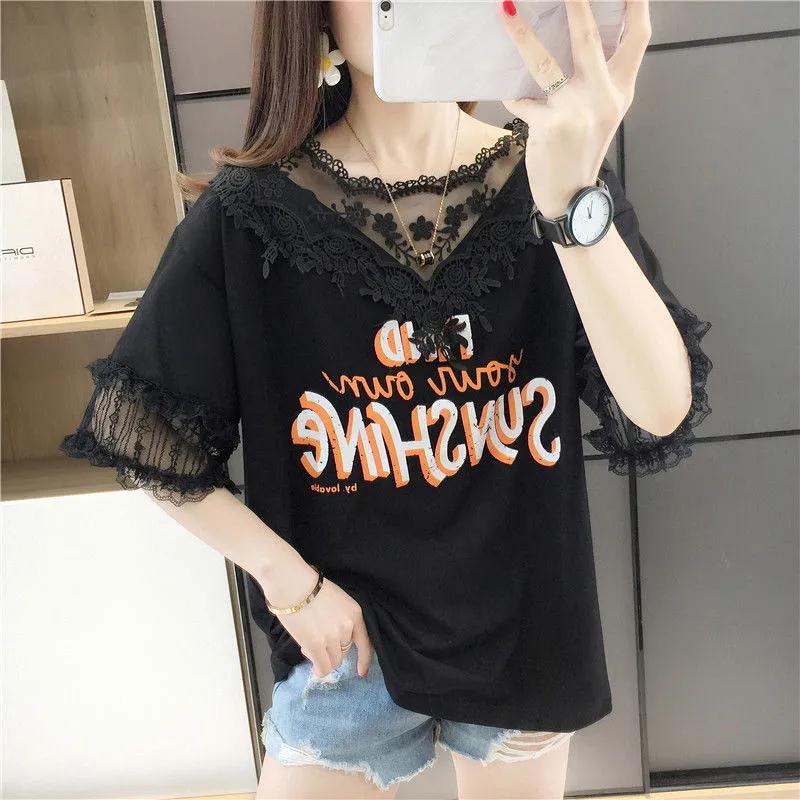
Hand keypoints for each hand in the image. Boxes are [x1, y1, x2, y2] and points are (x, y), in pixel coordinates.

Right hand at [259, 556, 372, 678]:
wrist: (292, 584)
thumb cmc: (310, 586)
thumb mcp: (336, 600)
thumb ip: (340, 618)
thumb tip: (334, 638)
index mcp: (355, 613)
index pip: (365, 642)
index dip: (364, 659)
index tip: (361, 672)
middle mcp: (347, 626)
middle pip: (345, 651)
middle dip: (332, 650)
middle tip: (317, 642)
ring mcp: (332, 637)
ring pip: (334, 661)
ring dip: (322, 657)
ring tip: (309, 646)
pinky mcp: (316, 645)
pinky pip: (323, 667)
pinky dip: (319, 670)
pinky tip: (314, 668)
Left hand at [498, 0, 651, 217]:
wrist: (571, 196)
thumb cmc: (582, 150)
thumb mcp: (603, 113)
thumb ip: (600, 79)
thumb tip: (579, 37)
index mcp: (620, 89)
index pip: (638, 38)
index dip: (636, 5)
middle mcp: (603, 96)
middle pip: (590, 39)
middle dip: (576, 5)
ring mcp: (576, 110)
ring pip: (546, 64)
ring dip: (523, 35)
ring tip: (506, 10)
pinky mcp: (550, 126)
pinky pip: (521, 100)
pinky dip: (512, 95)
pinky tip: (506, 92)